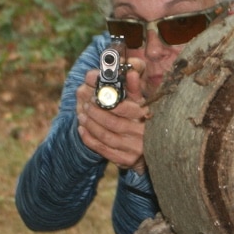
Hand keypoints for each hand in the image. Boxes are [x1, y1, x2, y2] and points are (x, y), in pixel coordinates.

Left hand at [77, 56, 149, 173]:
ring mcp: (135, 150)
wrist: (151, 150)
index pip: (129, 110)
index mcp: (149, 119)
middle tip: (86, 104)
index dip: (110, 103)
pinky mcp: (125, 161)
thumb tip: (131, 72)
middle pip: (114, 124)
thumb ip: (134, 89)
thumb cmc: (143, 121)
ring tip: (82, 115)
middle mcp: (144, 136)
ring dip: (91, 125)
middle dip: (97, 113)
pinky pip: (103, 150)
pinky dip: (89, 139)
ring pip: (106, 137)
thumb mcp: (142, 104)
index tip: (96, 95)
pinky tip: (82, 129)